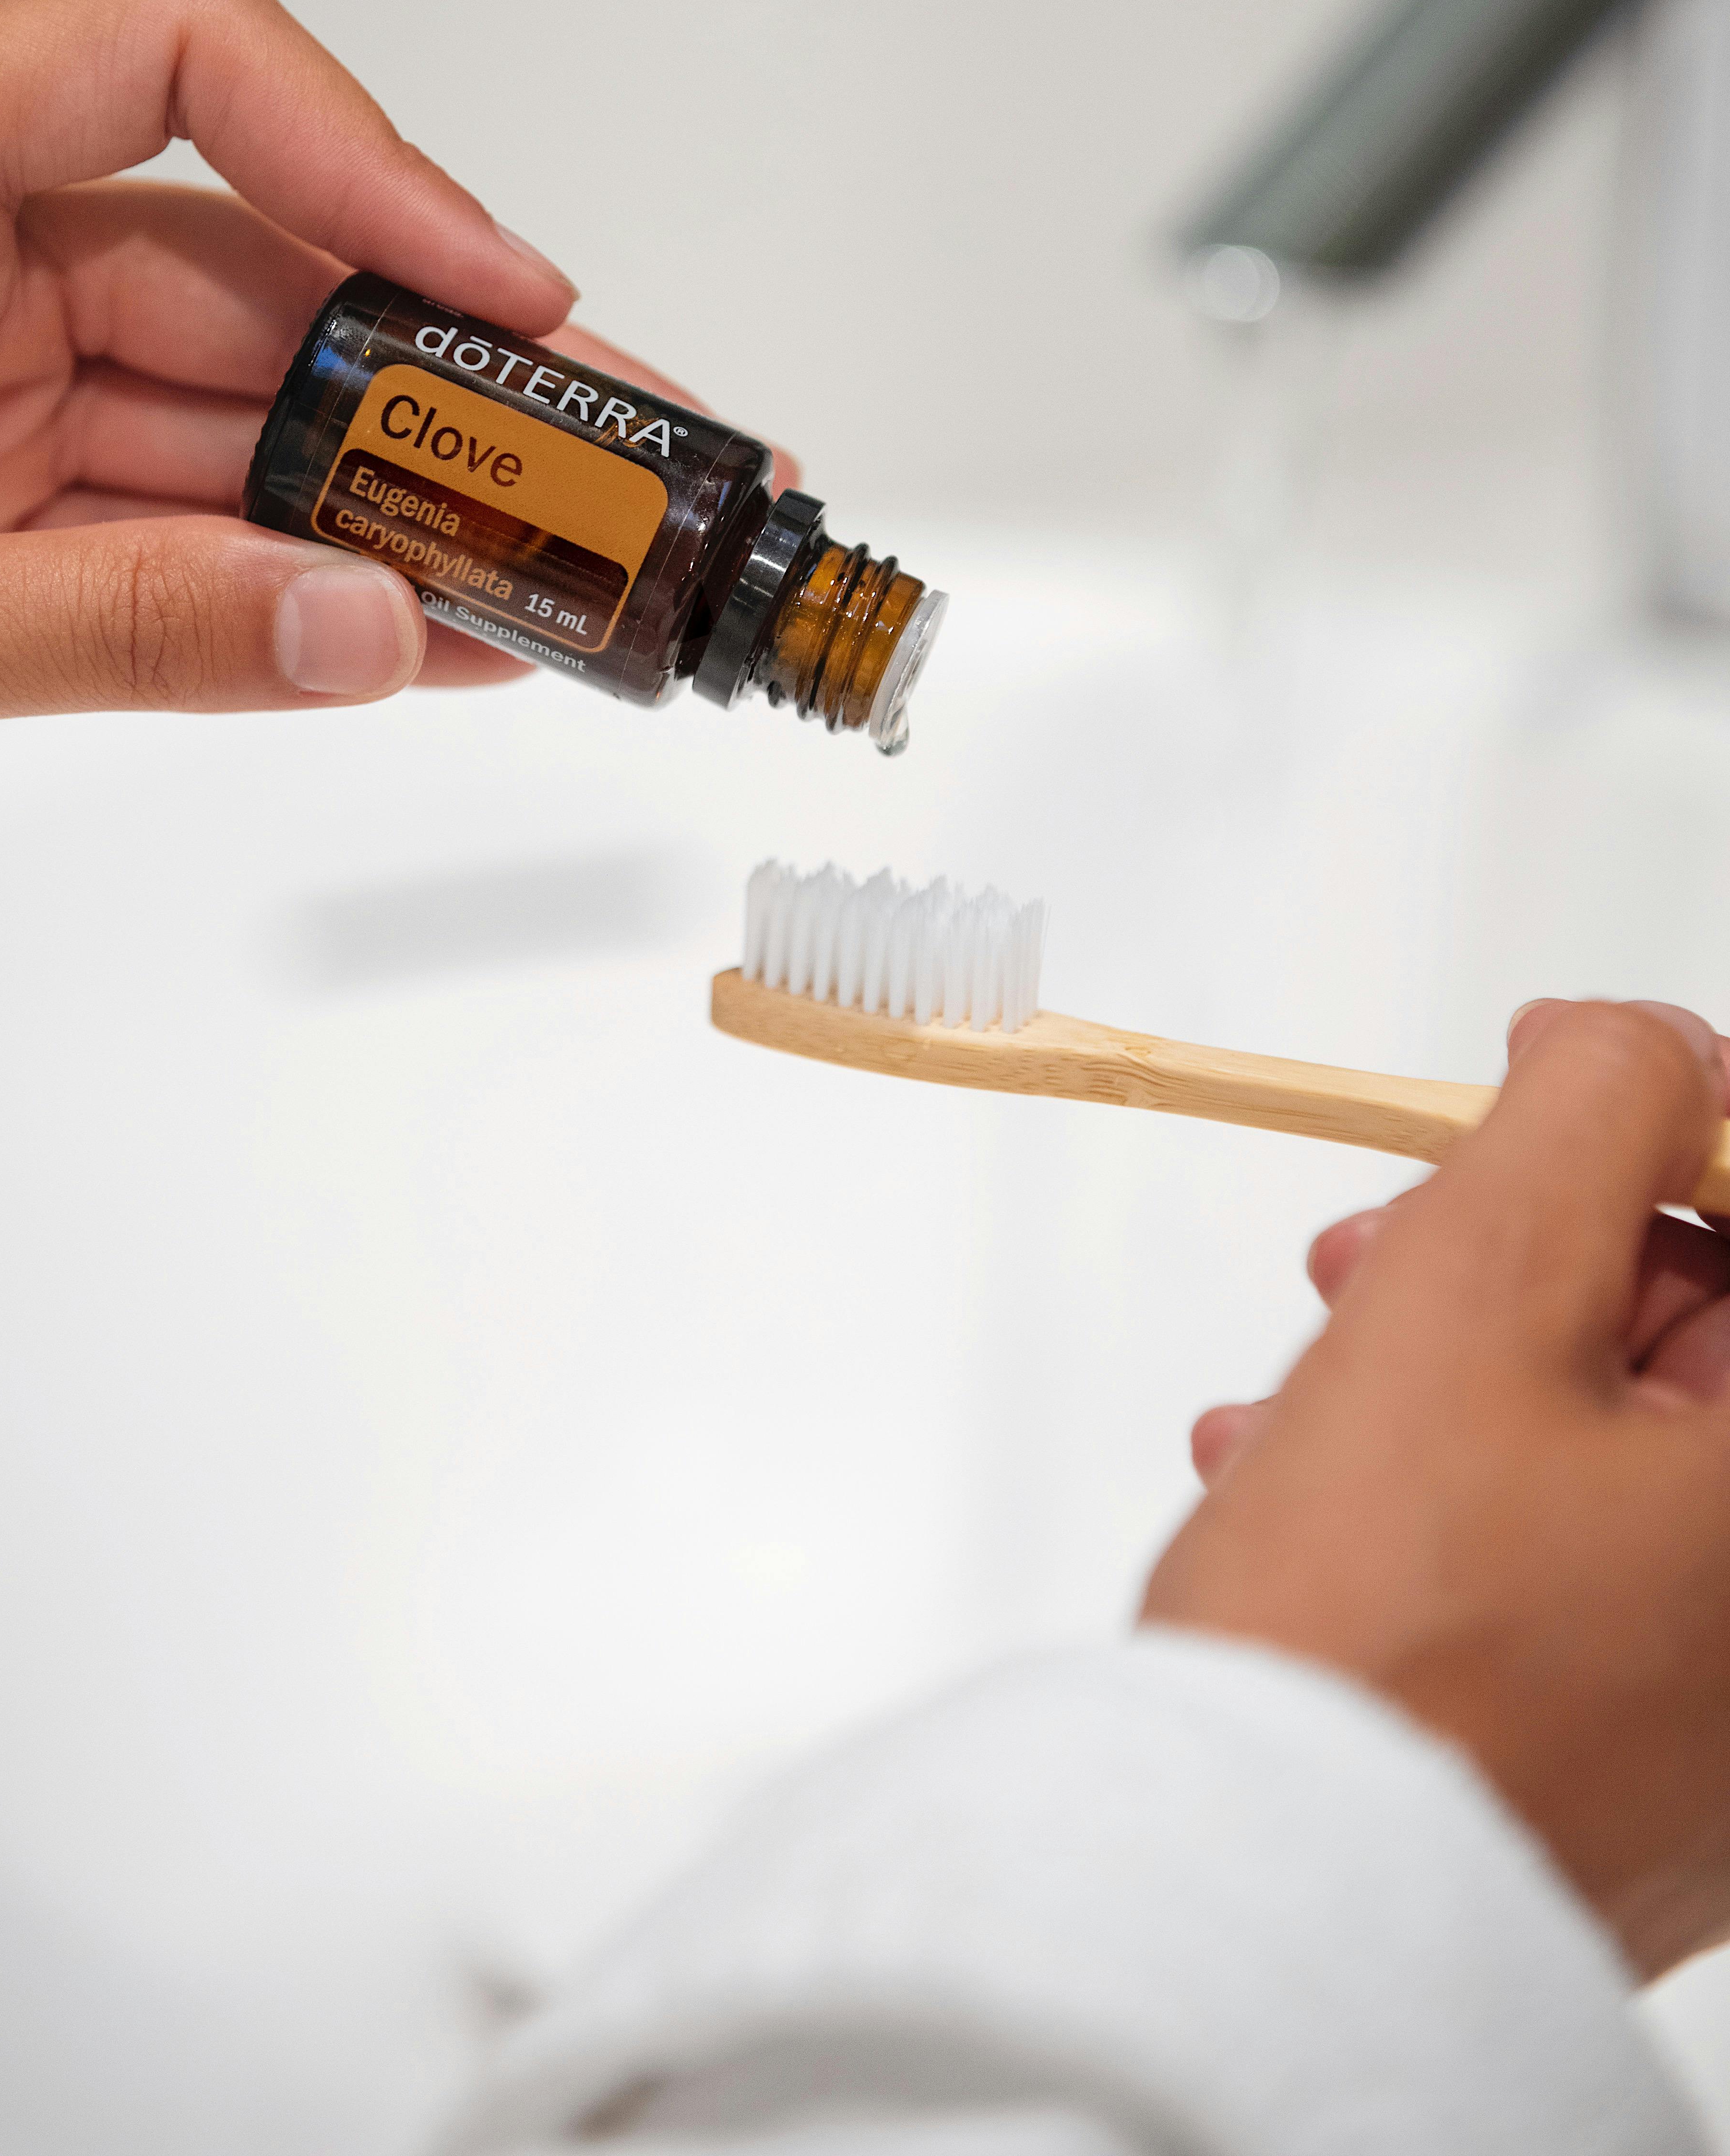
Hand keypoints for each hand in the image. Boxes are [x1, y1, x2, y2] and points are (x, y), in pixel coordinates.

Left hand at [0, 0, 685, 865]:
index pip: (166, 53)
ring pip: (222, 412)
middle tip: (613, 467)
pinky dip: (287, 583)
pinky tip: (420, 627)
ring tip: (567, 576)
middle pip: (239, 264)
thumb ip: (101, 630)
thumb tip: (361, 628)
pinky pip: (163, 525)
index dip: (354, 150)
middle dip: (435, 376)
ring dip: (389, 500)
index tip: (491, 290)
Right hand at [1145, 997, 1729, 1977]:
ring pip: (1614, 1447)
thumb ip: (1585, 1111)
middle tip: (1372, 1244)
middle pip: (1704, 1340)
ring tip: (1304, 1372)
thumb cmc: (1377, 1636)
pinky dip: (1448, 1493)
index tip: (1548, 1081)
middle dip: (1526, 1256)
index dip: (1670, 1124)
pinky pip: (1575, 1568)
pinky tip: (1306, 1479)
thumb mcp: (1477, 1282)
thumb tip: (1635, 1044)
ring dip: (1451, 1368)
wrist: (1267, 1906)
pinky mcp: (1650, 1773)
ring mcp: (1725, 1716)